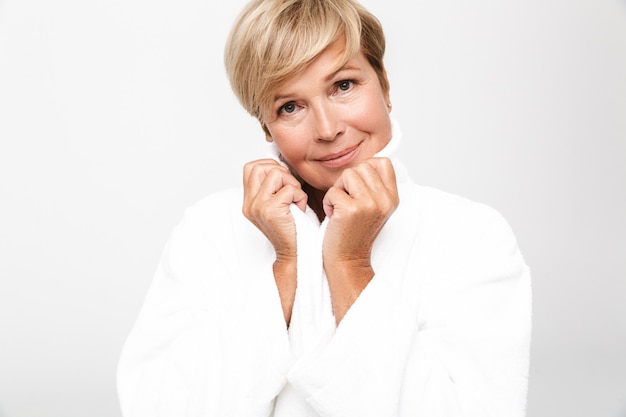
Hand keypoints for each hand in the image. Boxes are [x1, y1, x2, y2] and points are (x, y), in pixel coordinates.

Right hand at [242, 159, 306, 324]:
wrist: (296, 255)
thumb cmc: (294, 230)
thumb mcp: (279, 205)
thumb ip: (274, 187)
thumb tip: (280, 164)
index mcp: (248, 202)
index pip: (251, 167)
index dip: (270, 167)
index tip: (283, 181)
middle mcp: (249, 204)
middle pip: (260, 166)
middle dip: (281, 172)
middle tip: (291, 189)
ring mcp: (257, 207)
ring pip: (275, 173)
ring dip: (291, 183)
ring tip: (295, 199)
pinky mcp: (270, 211)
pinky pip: (289, 189)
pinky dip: (300, 196)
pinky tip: (300, 208)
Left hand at [322, 157, 398, 322]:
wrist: (348, 261)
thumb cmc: (355, 234)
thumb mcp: (374, 208)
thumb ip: (374, 186)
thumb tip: (366, 162)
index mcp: (392, 198)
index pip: (383, 162)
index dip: (365, 169)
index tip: (357, 188)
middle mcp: (384, 200)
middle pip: (362, 166)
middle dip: (348, 181)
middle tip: (347, 202)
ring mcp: (369, 204)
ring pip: (347, 174)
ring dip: (337, 190)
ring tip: (340, 208)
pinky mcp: (351, 209)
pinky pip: (332, 191)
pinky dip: (328, 202)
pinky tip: (334, 217)